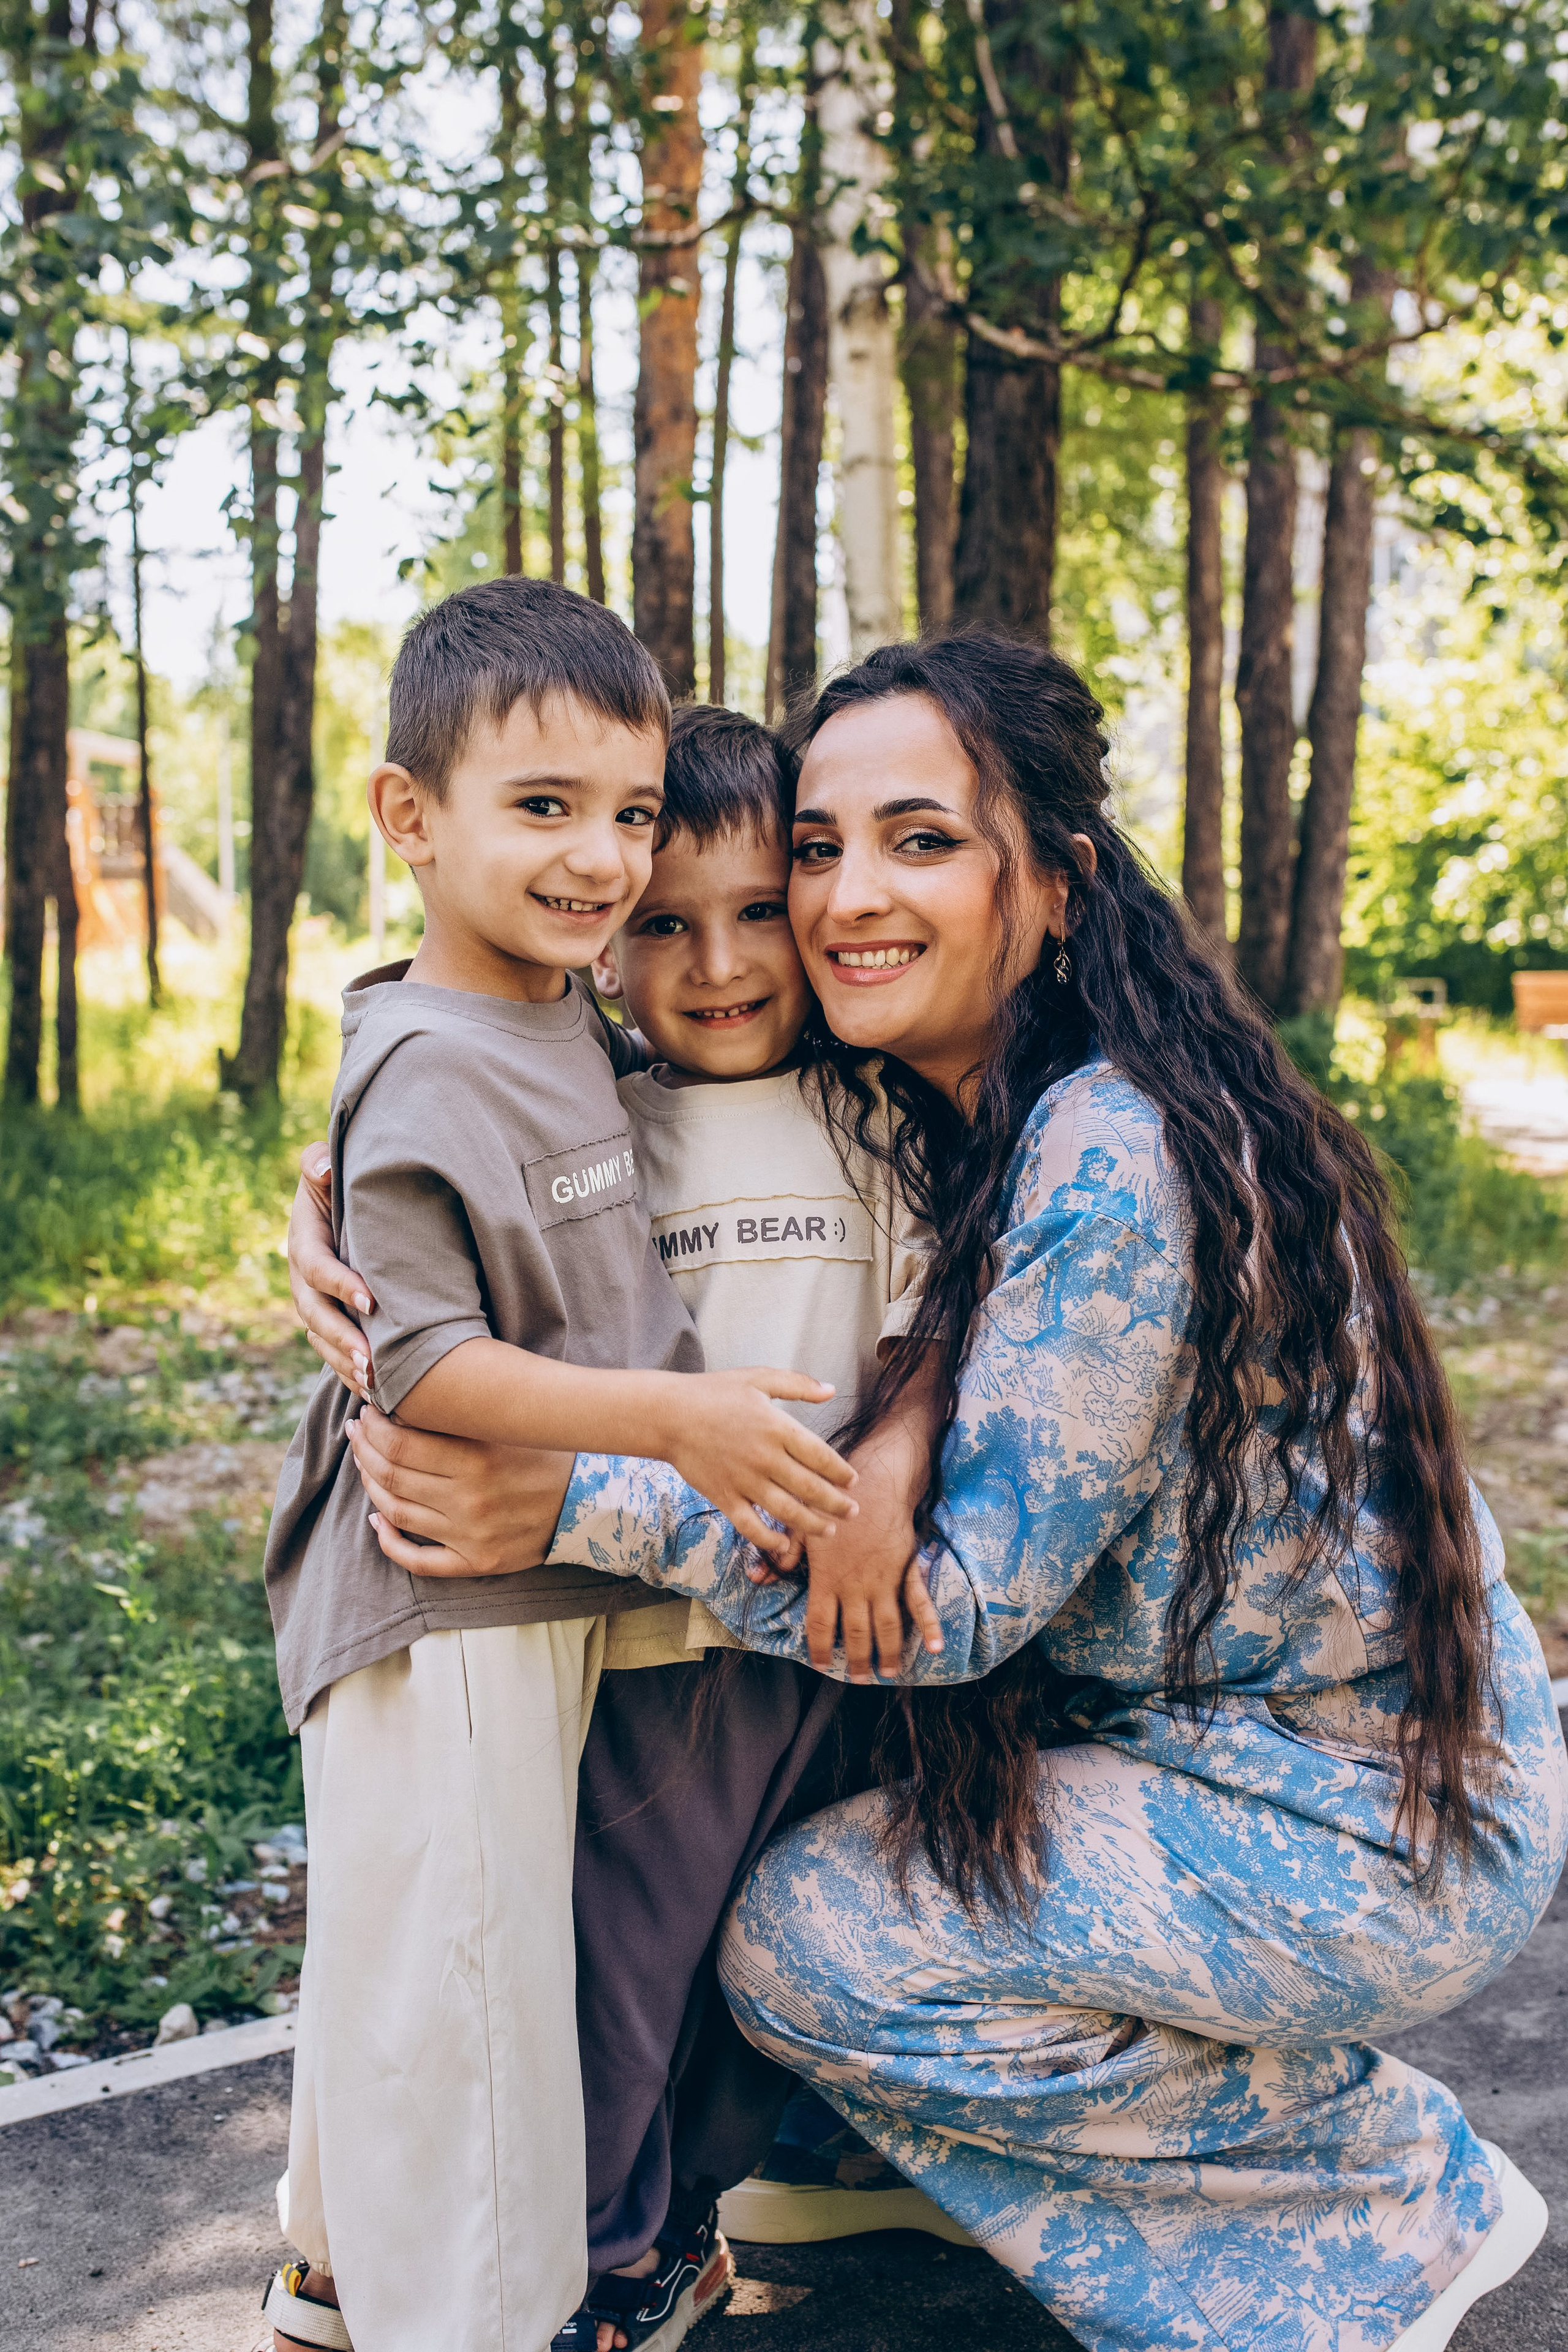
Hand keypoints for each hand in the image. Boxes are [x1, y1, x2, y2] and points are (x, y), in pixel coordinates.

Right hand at [289, 1143, 373, 1398]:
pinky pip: (333, 1354)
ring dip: (345, 1363)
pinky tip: (377, 1394)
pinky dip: (351, 1373)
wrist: (346, 1207)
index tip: (372, 1302)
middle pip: (315, 1315)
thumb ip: (318, 1162)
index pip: (317, 1267)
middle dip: (341, 1339)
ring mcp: (314, 1305)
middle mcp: (303, 1280)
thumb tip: (320, 1168)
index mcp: (303, 1242)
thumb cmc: (340, 1182)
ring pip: (322, 1341)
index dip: (340, 1285)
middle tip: (370, 1360)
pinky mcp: (329, 1323)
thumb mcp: (325, 1167)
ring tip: (375, 1384)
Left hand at [347, 1405, 573, 1576]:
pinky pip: (417, 1561)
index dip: (374, 1426)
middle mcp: (469, 1499)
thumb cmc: (549, 1454)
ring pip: (396, 1512)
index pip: (401, 1443)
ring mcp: (470, 1535)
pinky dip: (388, 1542)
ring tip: (363, 1464)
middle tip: (356, 1431)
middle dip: (364, 1449)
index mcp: (478, 1459)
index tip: (367, 1411)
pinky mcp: (475, 1562)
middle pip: (392, 1475)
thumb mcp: (508, 1425)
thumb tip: (408, 1400)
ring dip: (370, 1485)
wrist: (591, 1503)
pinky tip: (376, 1521)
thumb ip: (463, 1416)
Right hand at [669, 1369, 857, 1556]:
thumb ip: (798, 1384)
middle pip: (810, 1489)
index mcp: (778, 1428)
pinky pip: (751, 1526)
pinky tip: (784, 1544)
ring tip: (829, 1531)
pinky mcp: (724, 1496)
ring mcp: (744, 1480)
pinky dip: (769, 1540)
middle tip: (852, 1512)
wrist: (668, 1414)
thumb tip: (831, 1390)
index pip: (821, 1457)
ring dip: (812, 1525)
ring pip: (786, 1512)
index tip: (853, 1482)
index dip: (841, 1473)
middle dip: (836, 1504)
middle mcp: (765, 1458)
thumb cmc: (714, 1392)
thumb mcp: (759, 1378)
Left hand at [803, 1404, 944, 1681]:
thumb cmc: (832, 1501)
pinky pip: (919, 1602)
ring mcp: (884, 1580)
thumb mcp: (801, 1526)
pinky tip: (935, 1646)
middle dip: (856, 1659)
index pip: (820, 1622)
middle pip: (855, 1632)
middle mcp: (856, 1585)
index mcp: (827, 1578)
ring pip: (887, 1625)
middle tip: (858, 1678)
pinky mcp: (906, 1569)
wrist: (875, 1481)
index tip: (820, 1664)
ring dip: (888, 1651)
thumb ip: (782, 1555)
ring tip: (888, 1672)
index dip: (819, 1647)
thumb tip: (757, 1577)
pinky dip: (928, 1624)